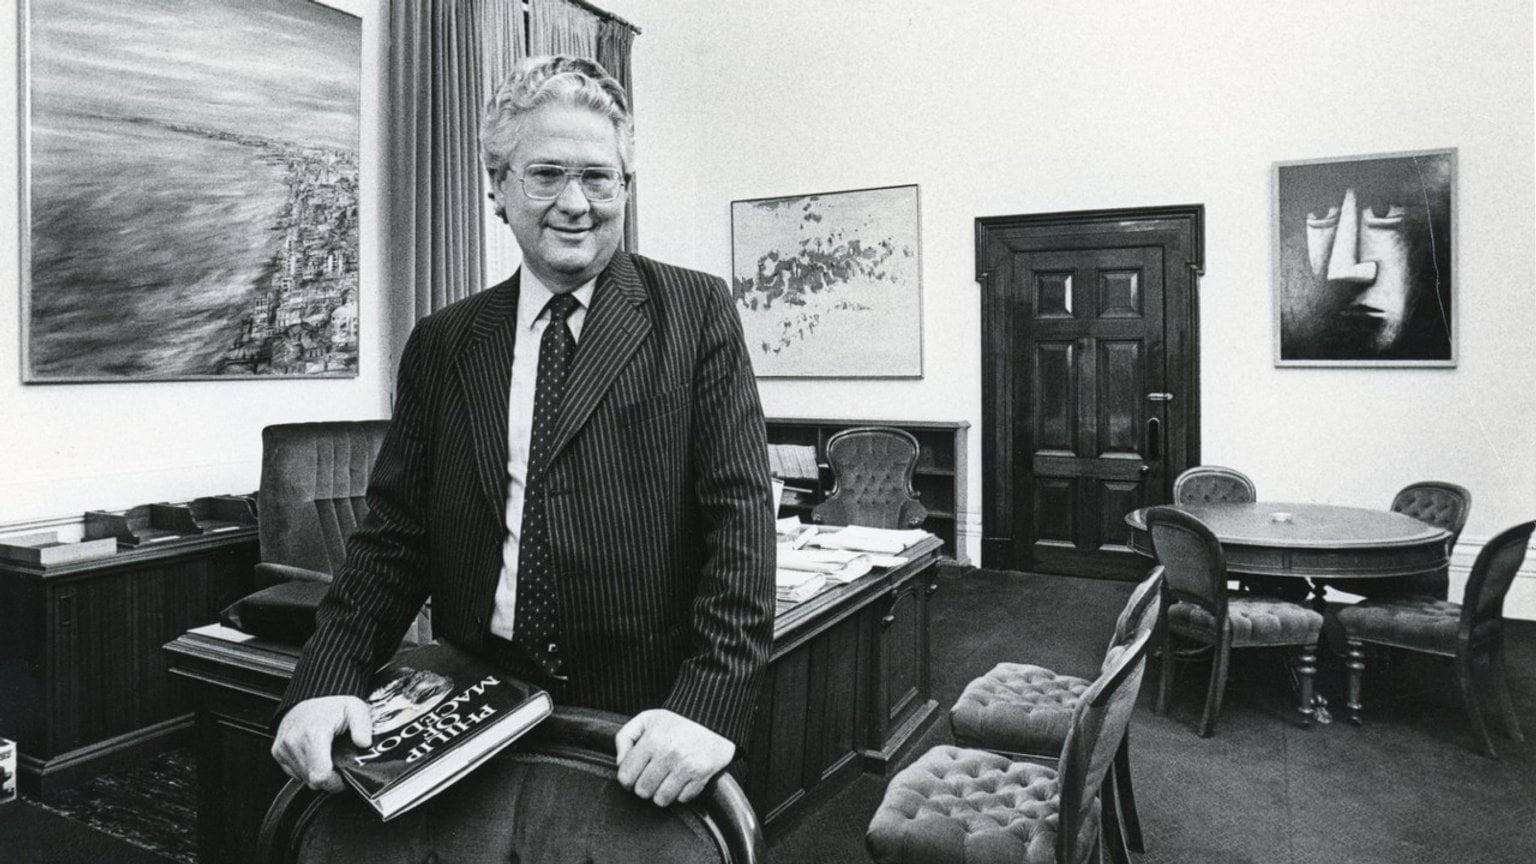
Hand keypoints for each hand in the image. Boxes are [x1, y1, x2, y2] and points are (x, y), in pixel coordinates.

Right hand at [271, 695, 372, 792]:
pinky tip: (314, 756)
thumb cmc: (331, 706)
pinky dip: (306, 769)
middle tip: (338, 764)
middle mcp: (294, 742)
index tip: (344, 778)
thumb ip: (363, 727)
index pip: (320, 776)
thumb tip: (363, 743)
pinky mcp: (277, 752)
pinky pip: (293, 772)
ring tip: (326, 757)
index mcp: (312, 734)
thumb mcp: (355, 709)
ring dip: (316, 773)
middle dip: (328, 778)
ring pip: (303, 778)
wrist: (309, 699)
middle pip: (312, 780)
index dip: (335, 783)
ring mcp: (283, 748)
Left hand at [614, 709, 734, 806]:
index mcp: (652, 740)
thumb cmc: (677, 720)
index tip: (634, 774)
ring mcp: (686, 766)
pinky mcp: (702, 774)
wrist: (713, 716)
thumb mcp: (646, 719)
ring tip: (666, 780)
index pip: (626, 777)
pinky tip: (683, 779)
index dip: (627, 779)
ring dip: (662, 793)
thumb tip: (620, 763)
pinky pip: (683, 799)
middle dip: (644, 786)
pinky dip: (681, 793)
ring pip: (661, 799)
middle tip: (652, 776)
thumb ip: (625, 737)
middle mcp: (669, 754)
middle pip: (642, 791)